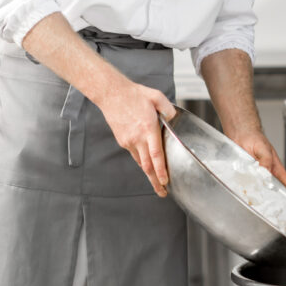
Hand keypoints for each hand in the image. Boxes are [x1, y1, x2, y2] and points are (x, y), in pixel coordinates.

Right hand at [97, 81, 176, 196]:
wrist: (112, 94)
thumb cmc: (135, 94)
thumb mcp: (157, 97)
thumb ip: (168, 109)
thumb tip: (174, 118)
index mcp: (148, 128)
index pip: (156, 155)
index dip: (161, 170)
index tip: (165, 181)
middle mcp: (138, 138)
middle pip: (147, 166)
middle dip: (155, 181)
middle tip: (163, 192)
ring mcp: (129, 141)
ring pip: (141, 162)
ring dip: (149, 173)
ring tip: (157, 183)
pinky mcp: (123, 140)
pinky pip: (135, 154)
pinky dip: (142, 162)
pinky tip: (147, 165)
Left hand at [234, 132, 285, 204]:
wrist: (239, 135)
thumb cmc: (255, 139)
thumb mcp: (264, 150)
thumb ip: (266, 161)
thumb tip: (266, 173)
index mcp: (275, 169)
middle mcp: (266, 174)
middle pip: (275, 191)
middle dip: (279, 203)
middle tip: (281, 214)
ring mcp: (255, 176)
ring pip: (260, 191)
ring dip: (261, 199)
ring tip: (263, 210)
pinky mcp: (245, 176)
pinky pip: (247, 187)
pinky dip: (247, 192)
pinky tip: (246, 197)